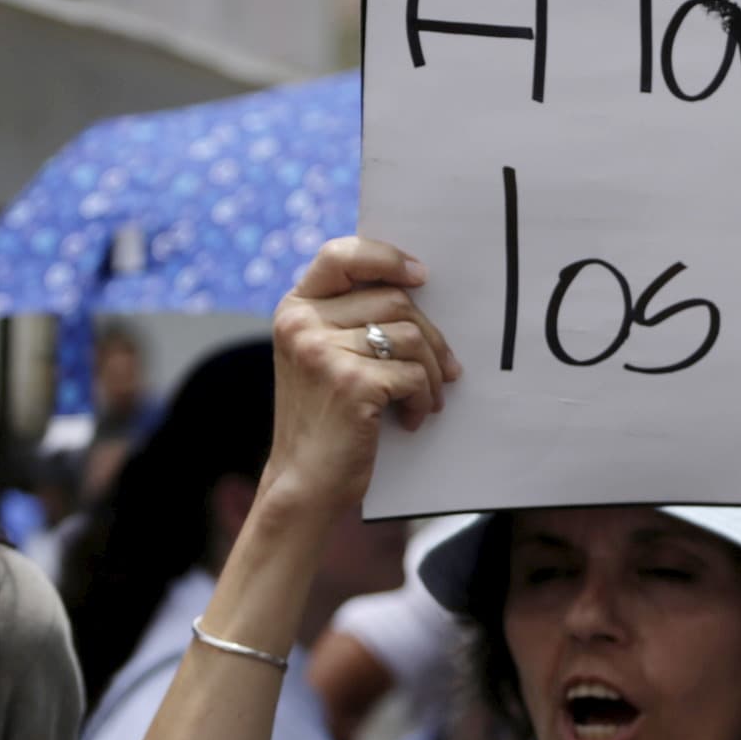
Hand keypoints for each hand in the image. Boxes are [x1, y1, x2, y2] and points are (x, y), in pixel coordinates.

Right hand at [261, 237, 461, 515]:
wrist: (306, 484)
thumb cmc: (326, 420)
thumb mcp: (323, 359)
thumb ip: (350, 320)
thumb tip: (418, 289)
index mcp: (295, 309)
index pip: (340, 255)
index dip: (385, 258)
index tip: (421, 276)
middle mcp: (303, 324)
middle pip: (393, 299)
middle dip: (430, 335)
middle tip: (446, 369)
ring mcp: (322, 351)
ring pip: (409, 337)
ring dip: (431, 372)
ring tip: (427, 399)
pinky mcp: (350, 382)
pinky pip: (413, 374)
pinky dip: (423, 400)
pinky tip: (412, 419)